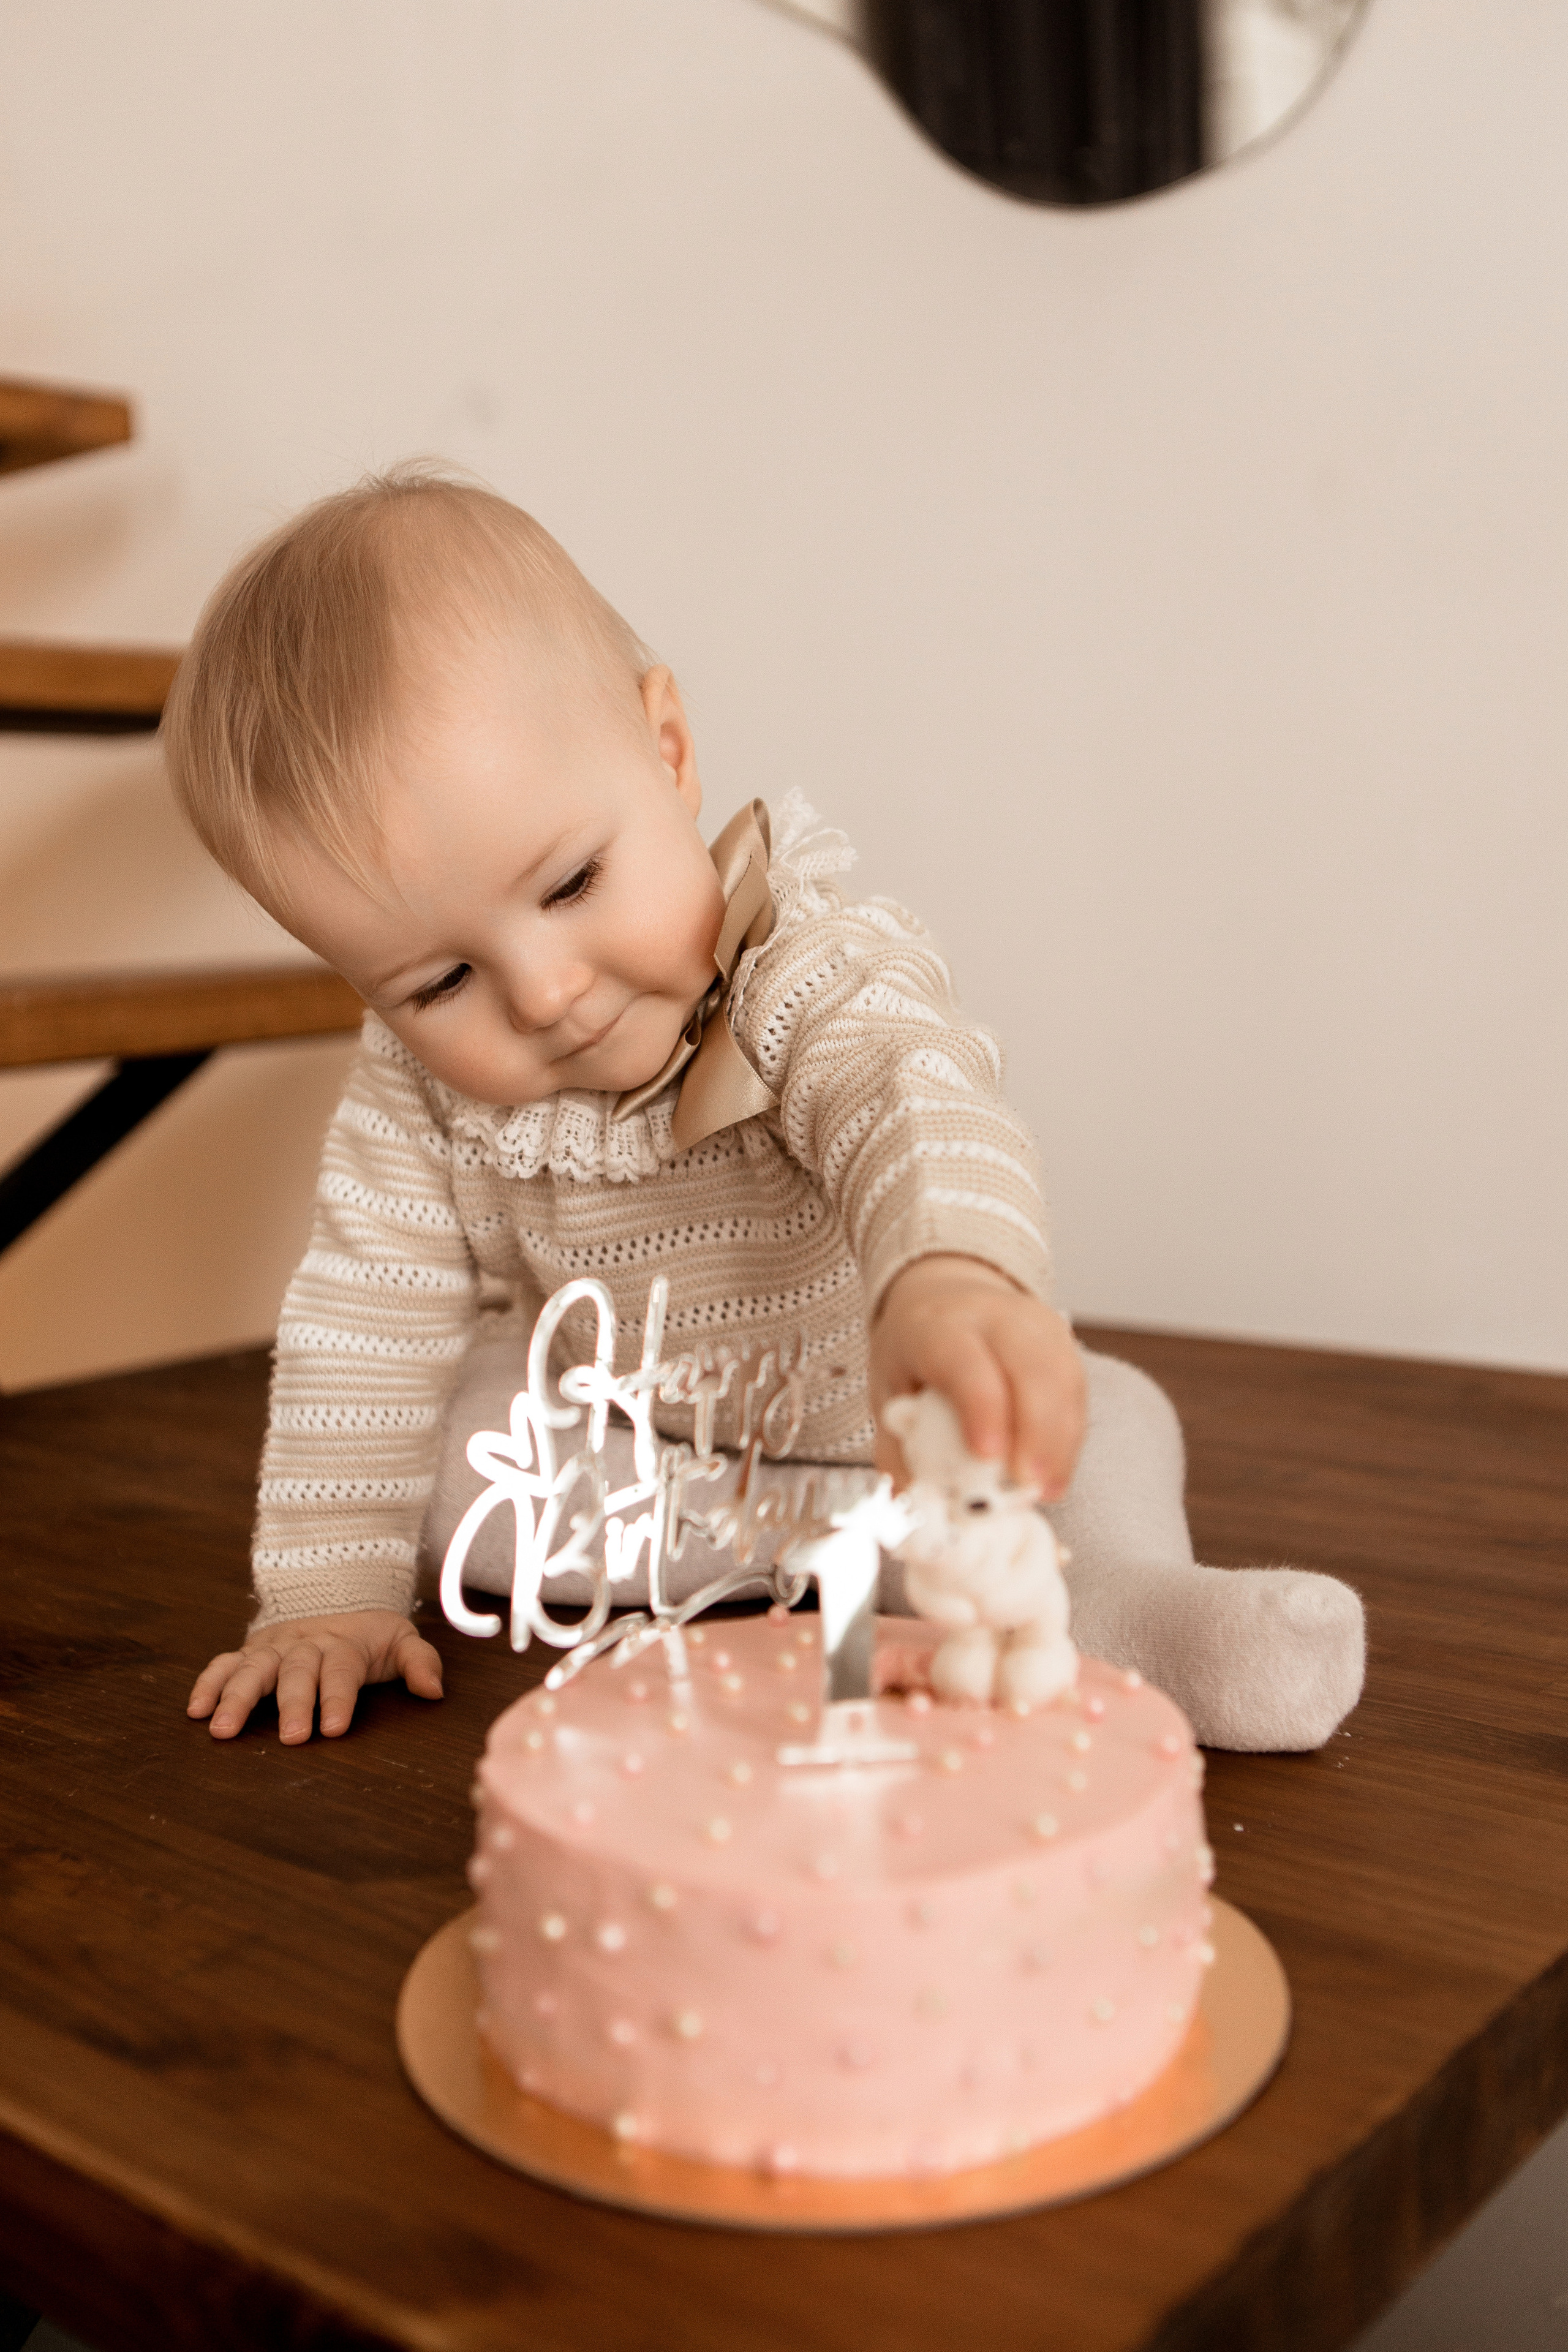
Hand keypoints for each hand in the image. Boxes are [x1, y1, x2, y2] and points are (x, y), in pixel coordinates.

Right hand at [187, 1609, 443, 1743]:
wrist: (334, 1596)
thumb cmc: (368, 1636)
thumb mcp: (401, 1641)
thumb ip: (420, 1663)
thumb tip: (434, 1691)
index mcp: (343, 1644)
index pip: (341, 1670)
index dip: (337, 1698)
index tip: (332, 1728)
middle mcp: (305, 1645)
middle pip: (296, 1672)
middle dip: (292, 1704)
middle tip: (290, 1738)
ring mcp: (274, 1648)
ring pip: (253, 1668)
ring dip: (236, 1697)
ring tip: (223, 1730)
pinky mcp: (250, 1652)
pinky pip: (224, 1663)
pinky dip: (208, 1683)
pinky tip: (195, 1710)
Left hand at [871, 1254, 1085, 1499]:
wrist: (946, 1300)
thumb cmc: (916, 1355)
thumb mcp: (888, 1392)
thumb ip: (897, 1449)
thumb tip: (912, 1503)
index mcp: (939, 1326)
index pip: (966, 1363)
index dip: (981, 1408)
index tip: (988, 1456)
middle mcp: (994, 1316)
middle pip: (1030, 1368)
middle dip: (1036, 1431)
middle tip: (1028, 1485)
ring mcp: (1036, 1324)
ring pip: (1063, 1378)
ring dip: (1061, 1440)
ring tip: (1048, 1489)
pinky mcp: (1063, 1340)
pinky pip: (1077, 1389)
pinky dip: (1070, 1435)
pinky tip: (1056, 1470)